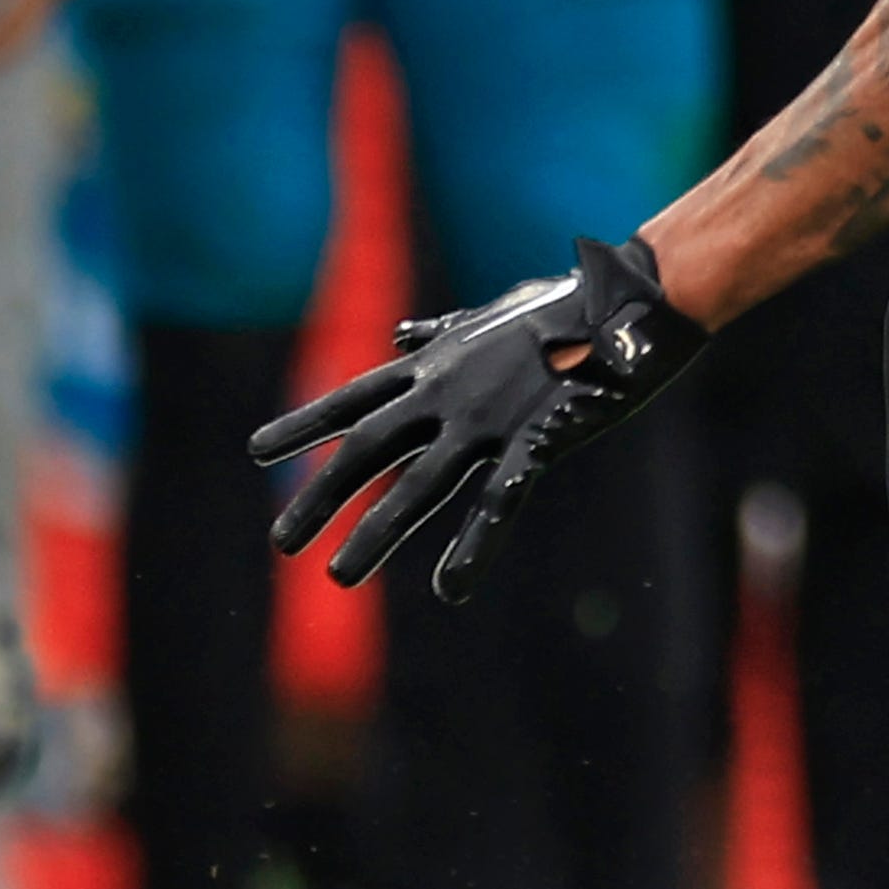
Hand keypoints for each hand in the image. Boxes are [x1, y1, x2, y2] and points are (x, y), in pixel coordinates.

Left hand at [253, 234, 709, 602]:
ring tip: (338, 575)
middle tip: (282, 542)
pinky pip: (497, 503)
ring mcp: (489, 420)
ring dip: (375, 532)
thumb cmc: (569, 304)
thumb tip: (403, 335)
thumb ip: (443, 334)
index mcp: (436, 364)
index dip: (302, 426)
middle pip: (367, 450)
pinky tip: (449, 586)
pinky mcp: (536, 443)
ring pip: (419, 486)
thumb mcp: (491, 315)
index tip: (257, 453)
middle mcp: (448, 394)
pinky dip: (472, 546)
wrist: (631, 302)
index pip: (353, 399)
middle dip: (321, 497)